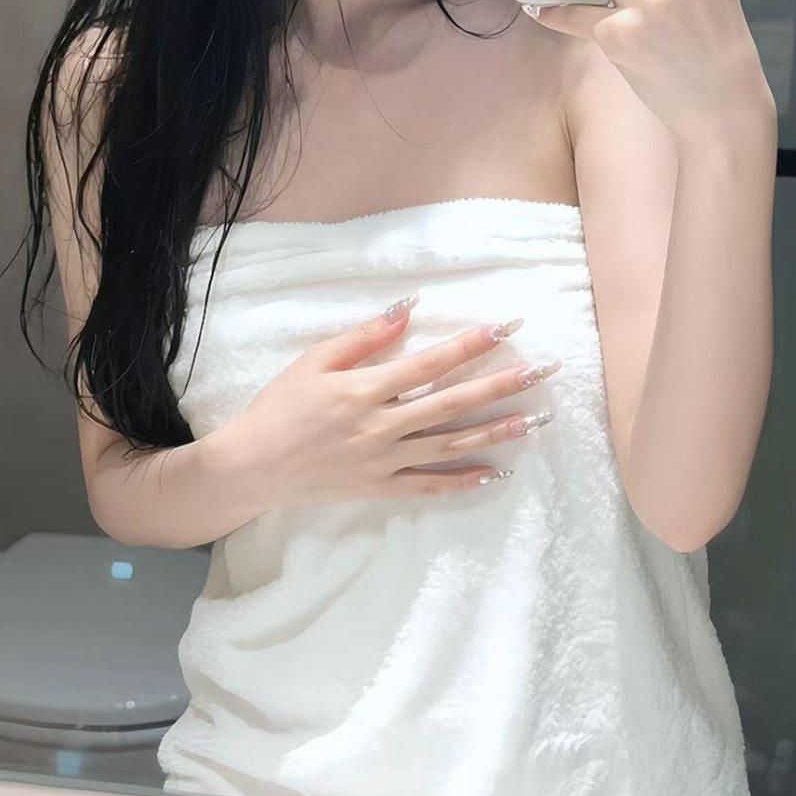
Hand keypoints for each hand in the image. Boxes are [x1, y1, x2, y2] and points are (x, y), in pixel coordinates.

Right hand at [232, 301, 562, 506]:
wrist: (252, 466)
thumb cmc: (280, 406)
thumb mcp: (314, 361)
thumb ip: (365, 336)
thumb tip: (409, 308)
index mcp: (365, 391)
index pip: (430, 363)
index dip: (471, 343)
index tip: (506, 326)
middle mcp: (382, 427)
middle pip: (453, 403)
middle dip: (502, 384)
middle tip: (543, 371)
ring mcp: (384, 462)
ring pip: (451, 444)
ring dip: (496, 431)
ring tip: (536, 418)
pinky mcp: (380, 488)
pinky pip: (429, 486)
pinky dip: (462, 480)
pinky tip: (494, 472)